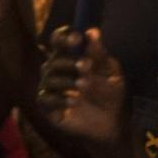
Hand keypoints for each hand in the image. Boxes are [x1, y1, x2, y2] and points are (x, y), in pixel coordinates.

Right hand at [37, 27, 126, 151]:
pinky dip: (60, 98)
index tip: (76, 37)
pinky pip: (45, 98)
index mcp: (71, 59)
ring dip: (67, 80)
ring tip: (84, 86)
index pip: (59, 42)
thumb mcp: (112, 74)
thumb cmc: (111, 97)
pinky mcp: (48, 108)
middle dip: (68, 61)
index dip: (63, 37)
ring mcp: (50, 90)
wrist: (112, 126)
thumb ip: (101, 55)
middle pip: (52, 60)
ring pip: (48, 78)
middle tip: (84, 66)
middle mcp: (57, 72)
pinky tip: (74, 102)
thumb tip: (93, 31)